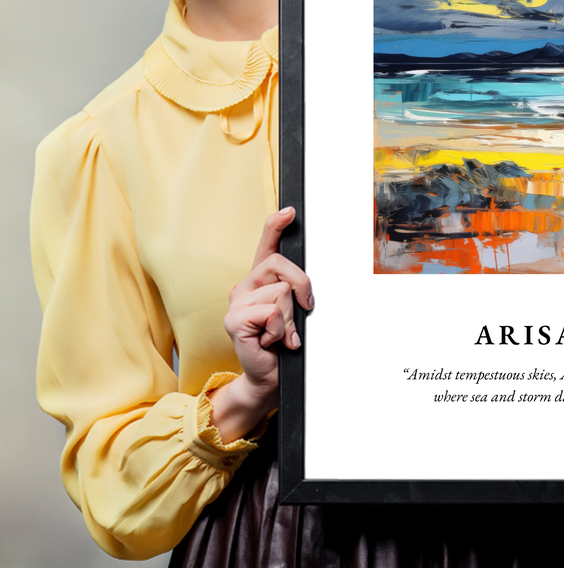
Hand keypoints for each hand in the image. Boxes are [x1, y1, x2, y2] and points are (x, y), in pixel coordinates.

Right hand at [209, 207, 313, 441]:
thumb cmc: (283, 343)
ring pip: (281, 291)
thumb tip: (304, 284)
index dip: (276, 225)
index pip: (266, 245)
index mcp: (260, 280)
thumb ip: (295, 292)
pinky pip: (272, 312)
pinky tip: (271, 342)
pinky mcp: (234, 320)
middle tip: (302, 312)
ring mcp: (236, 302)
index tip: (290, 211)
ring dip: (290, 318)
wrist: (270, 377)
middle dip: (302, 287)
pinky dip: (280, 330)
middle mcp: (245, 286)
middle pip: (281, 265)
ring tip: (282, 334)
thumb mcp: (294, 312)